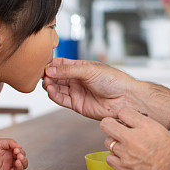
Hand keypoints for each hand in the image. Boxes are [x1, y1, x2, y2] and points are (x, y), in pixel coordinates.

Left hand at [0, 138, 27, 169]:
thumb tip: (20, 146)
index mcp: (11, 154)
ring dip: (20, 167)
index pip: (21, 154)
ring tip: (16, 163)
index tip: (16, 150)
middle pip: (23, 164)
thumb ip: (9, 142)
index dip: (22, 152)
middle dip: (23, 160)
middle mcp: (10, 162)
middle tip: (19, 157)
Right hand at [43, 58, 169, 127]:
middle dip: (49, 75)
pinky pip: (62, 100)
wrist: (125, 98)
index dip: (51, 64)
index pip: (61, 64)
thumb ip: (68, 70)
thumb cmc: (113, 80)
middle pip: (57, 76)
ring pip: (57, 88)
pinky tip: (50, 90)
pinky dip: (54, 95)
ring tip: (47, 83)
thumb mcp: (89, 71)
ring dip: (50, 85)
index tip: (43, 64)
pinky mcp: (77, 105)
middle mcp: (78, 80)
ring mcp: (77, 92)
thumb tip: (50, 69)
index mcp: (81, 68)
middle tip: (44, 75)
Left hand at [100, 108, 169, 169]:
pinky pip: (110, 159)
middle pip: (107, 124)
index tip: (126, 120)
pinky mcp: (123, 169)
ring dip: (114, 143)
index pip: (123, 112)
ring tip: (123, 148)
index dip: (124, 116)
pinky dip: (115, 158)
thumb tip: (140, 127)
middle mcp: (133, 138)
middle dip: (111, 126)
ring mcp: (126, 154)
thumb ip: (149, 129)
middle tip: (116, 130)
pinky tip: (123, 160)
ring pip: (108, 142)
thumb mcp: (167, 135)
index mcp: (147, 127)